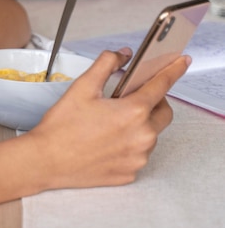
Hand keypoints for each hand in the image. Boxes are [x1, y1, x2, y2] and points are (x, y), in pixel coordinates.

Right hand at [24, 48, 188, 191]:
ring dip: (140, 125)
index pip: (161, 86)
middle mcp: (142, 137)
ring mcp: (138, 158)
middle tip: (129, 98)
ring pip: (151, 135)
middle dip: (152, 101)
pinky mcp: (130, 173)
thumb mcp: (82, 87)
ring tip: (111, 122)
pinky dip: (129, 144)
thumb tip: (122, 55)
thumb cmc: (62, 126)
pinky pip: (139, 154)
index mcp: (133, 112)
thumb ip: (106, 64)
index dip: (172, 71)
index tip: (180, 63)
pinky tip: (107, 141)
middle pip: (163, 112)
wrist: (47, 160)